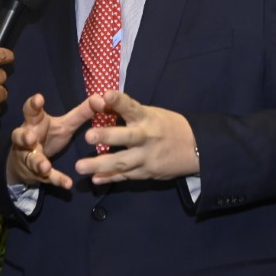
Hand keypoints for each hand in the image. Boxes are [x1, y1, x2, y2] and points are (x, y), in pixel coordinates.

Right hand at [6, 93, 98, 188]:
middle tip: (31, 137)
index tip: (39, 98)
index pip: (31, 111)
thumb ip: (81, 112)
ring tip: (45, 166)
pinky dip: (57, 180)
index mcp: (35, 122)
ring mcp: (30, 157)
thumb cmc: (47, 136)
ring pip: (31, 159)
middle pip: (21, 135)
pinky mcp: (37, 173)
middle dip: (25, 136)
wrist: (27, 163)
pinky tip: (67, 184)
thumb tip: (101, 98)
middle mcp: (28, 138)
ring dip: (38, 163)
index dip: (33, 105)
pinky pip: (47, 178)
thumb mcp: (64, 124)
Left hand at [73, 90, 198, 183]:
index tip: (104, 95)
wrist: (196, 148)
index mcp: (147, 118)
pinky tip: (95, 180)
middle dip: (107, 136)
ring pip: (122, 161)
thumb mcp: (151, 114)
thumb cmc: (168, 126)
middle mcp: (146, 137)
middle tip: (88, 136)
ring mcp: (147, 157)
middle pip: (127, 137)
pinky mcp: (147, 172)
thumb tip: (100, 102)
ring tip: (79, 167)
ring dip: (100, 165)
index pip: (131, 107)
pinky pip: (126, 176)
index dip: (118, 101)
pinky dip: (110, 178)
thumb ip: (127, 112)